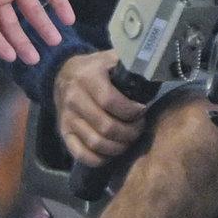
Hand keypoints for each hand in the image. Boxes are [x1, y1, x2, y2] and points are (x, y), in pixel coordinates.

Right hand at [54, 49, 149, 165]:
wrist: (63, 74)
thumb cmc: (95, 68)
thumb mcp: (110, 58)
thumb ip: (129, 63)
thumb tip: (154, 70)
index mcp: (87, 77)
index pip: (110, 101)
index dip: (131, 112)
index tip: (143, 110)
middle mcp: (73, 98)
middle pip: (106, 127)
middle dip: (129, 132)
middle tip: (139, 128)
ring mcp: (67, 117)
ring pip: (96, 143)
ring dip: (118, 147)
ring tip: (128, 140)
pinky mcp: (63, 132)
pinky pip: (81, 154)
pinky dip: (100, 159)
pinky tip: (112, 152)